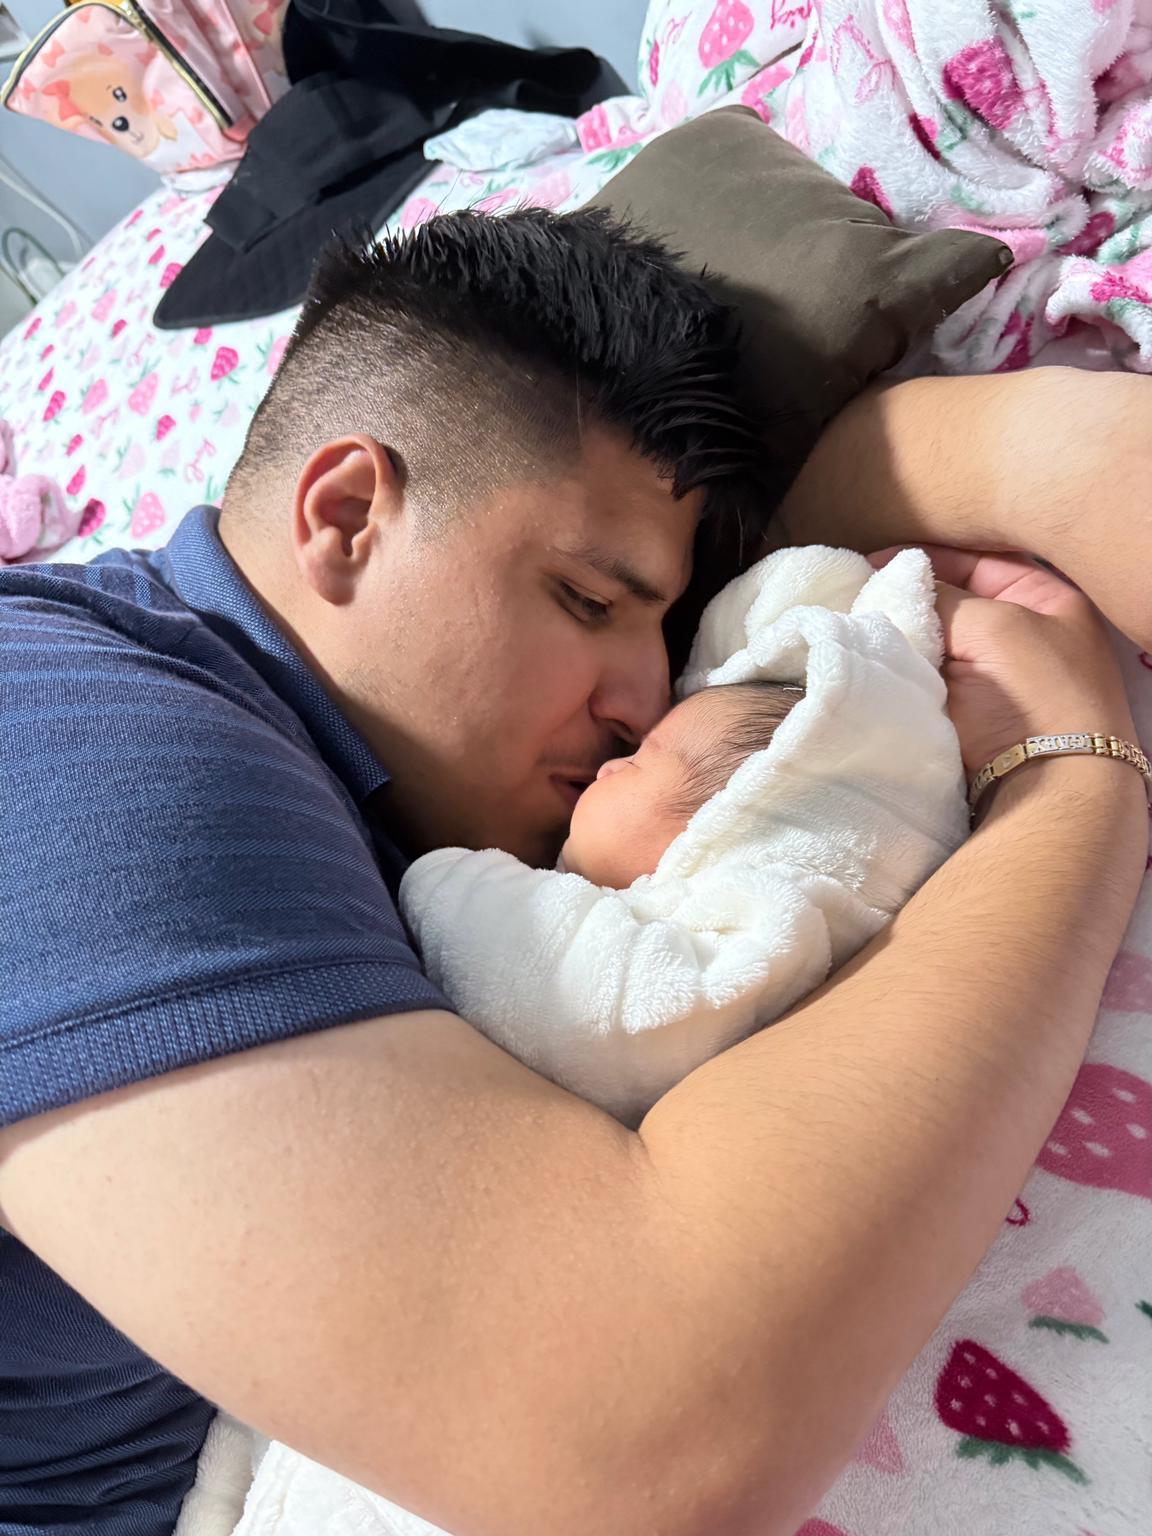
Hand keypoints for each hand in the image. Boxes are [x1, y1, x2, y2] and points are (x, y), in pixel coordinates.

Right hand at [871, 545, 1137, 778]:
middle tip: (860, 597)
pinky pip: (928, 680)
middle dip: (908, 600)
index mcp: (1046, 600)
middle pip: (952, 603)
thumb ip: (941, 597)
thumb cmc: (1035, 694)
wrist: (1047, 786)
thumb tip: (897, 585)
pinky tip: (876, 662)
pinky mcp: (971, 714)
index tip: (872, 563)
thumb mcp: (992, 625)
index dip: (926, 557)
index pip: (976, 561)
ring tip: (859, 627)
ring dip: (903, 637)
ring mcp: (995, 677)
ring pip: (936, 644)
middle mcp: (1023, 634)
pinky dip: (904, 670)